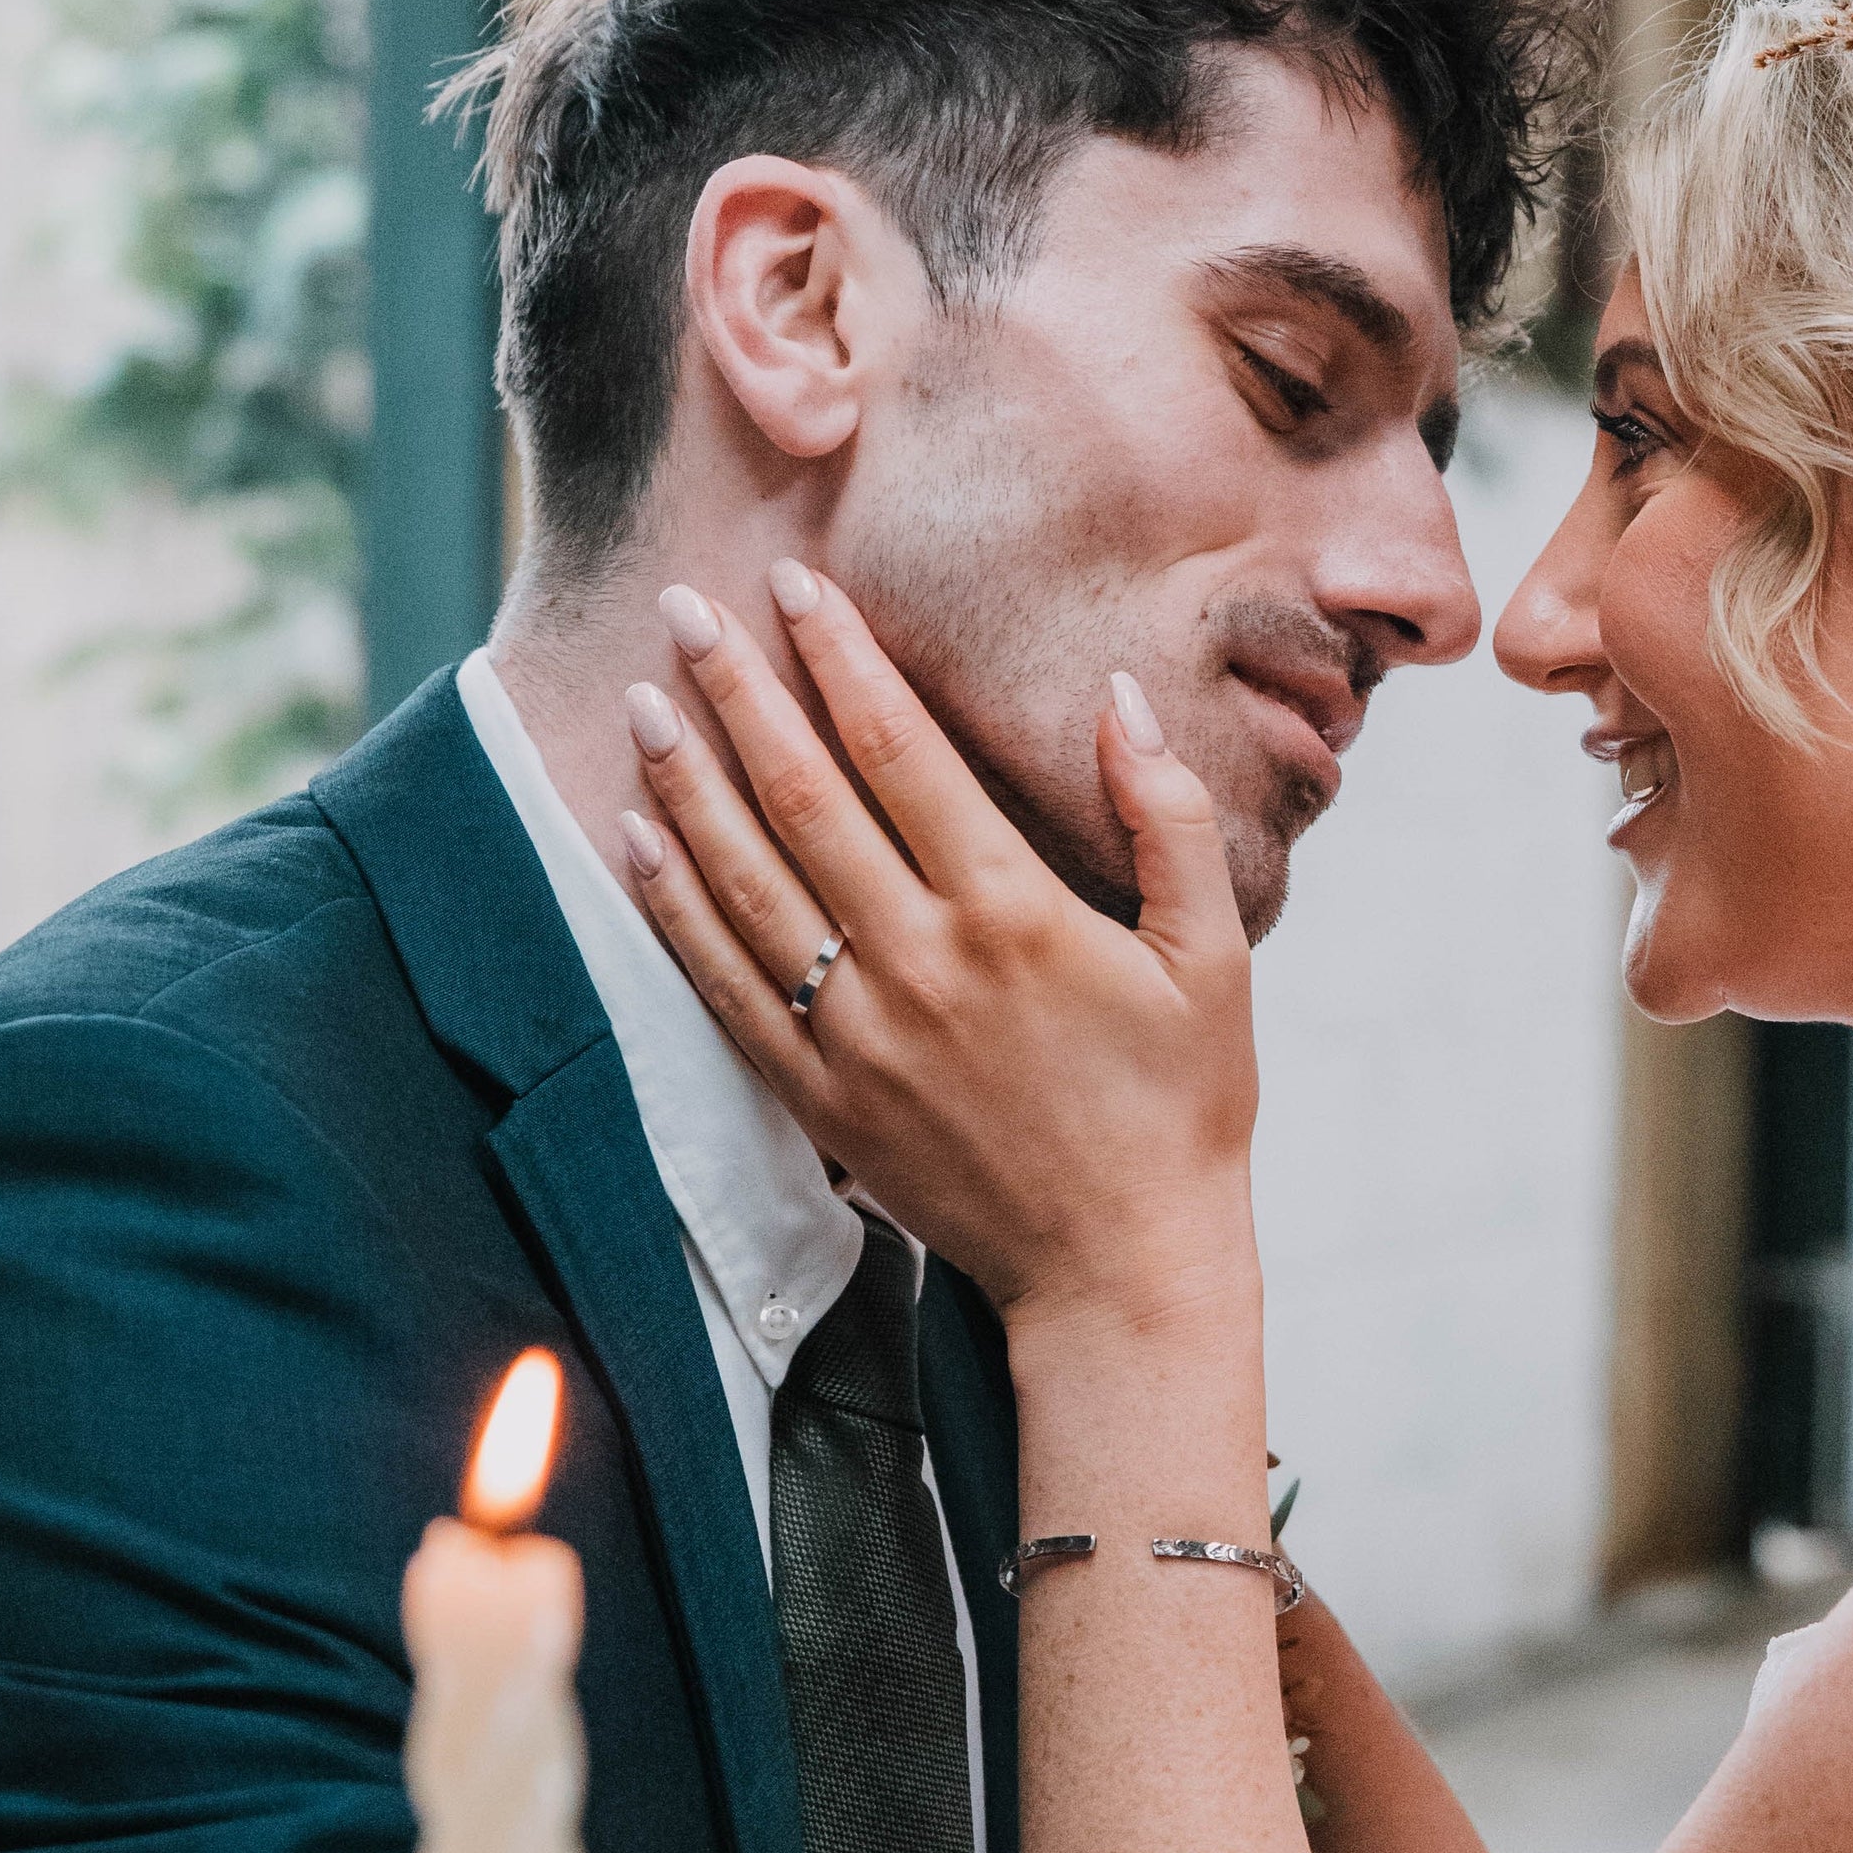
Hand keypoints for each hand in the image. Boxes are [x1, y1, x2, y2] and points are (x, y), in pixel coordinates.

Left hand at [622, 562, 1258, 1339]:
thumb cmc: (1182, 1107)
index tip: (794, 584)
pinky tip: (638, 840)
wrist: (1122, 1268)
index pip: (901, 751)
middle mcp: (921, 963)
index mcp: (1014, 914)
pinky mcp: (825, 1098)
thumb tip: (1120, 698)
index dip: (840, 657)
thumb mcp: (1214, 957)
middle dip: (738, 690)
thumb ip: (1170, 819)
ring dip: (687, 782)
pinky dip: (674, 908)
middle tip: (685, 607)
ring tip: (643, 700)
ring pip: (746, 882)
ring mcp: (861, 1035)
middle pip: (801, 797)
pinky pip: (726, 986)